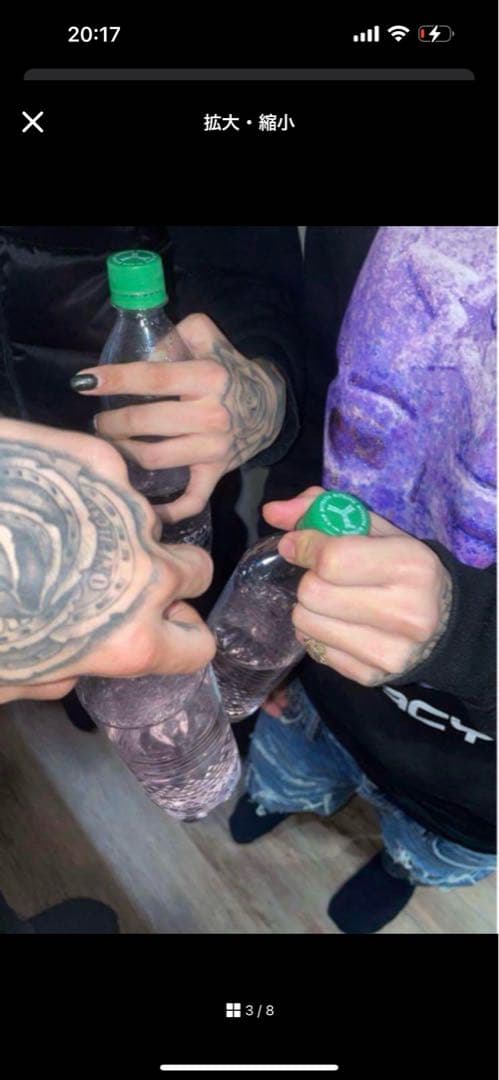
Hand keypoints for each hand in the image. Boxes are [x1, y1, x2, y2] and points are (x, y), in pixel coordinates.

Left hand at [0, 419, 214, 704]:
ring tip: (56, 525)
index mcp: (128, 638)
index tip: (165, 628)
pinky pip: (111, 476)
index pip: (198, 645)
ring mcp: (126, 509)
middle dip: (172, 575)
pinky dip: (86, 485)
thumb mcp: (7, 676)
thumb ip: (53, 676)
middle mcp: (144, 572)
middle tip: (117, 572)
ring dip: (119, 526)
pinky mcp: (98, 460)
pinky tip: (40, 490)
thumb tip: (72, 668)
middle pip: (196, 570)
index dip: (182, 639)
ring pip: (147, 519)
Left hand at [73, 313, 285, 522]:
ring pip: (155, 457)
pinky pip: (192, 499)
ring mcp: (214, 448)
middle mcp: (212, 414)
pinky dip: (169, 511)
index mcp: (208, 377)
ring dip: (124, 453)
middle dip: (112, 422)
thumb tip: (145, 347)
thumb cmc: (229, 371)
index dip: (116, 380)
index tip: (84, 382)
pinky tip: (145, 510)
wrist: (270, 407)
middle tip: (100, 422)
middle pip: (146, 421)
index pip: (153, 378)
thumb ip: (178, 334)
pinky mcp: (216, 473)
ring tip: (112, 444)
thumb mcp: (209, 339)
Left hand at [264, 486, 452, 686]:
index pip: (331, 559)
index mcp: (410, 566)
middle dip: (309, 580)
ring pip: (306, 624)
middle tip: (324, 577)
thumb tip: (272, 512)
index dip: (305, 547)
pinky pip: (313, 650)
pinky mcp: (372, 676)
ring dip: (308, 608)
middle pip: (313, 593)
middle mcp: (405, 612)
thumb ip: (323, 511)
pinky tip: (339, 624)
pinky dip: (317, 633)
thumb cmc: (403, 568)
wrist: (444, 625)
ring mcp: (390, 651)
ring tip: (331, 601)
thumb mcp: (375, 530)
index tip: (298, 545)